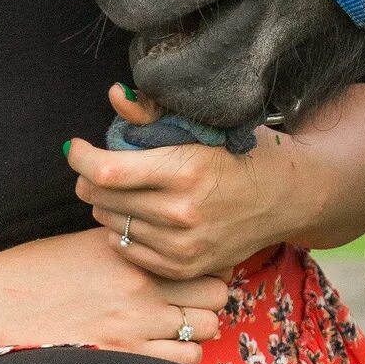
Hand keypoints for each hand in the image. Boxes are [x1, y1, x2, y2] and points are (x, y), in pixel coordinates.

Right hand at [0, 226, 228, 363]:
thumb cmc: (35, 271)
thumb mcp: (87, 244)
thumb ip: (130, 245)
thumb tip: (166, 246)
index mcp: (130, 248)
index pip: (199, 254)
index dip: (206, 264)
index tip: (195, 270)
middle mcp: (140, 283)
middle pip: (215, 291)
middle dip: (208, 296)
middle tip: (190, 300)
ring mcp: (135, 323)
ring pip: (208, 326)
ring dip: (197, 327)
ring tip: (175, 326)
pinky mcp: (125, 356)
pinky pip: (186, 359)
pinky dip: (182, 355)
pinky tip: (161, 348)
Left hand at [65, 84, 311, 279]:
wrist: (288, 198)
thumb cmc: (245, 152)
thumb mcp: (205, 124)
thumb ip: (154, 112)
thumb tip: (115, 95)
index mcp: (185, 170)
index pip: (107, 170)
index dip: (81, 156)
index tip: (76, 147)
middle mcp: (181, 214)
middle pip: (101, 198)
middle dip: (90, 177)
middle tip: (101, 165)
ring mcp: (182, 247)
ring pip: (110, 223)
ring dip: (107, 203)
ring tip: (125, 188)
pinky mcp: (183, 268)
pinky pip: (127, 250)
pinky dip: (123, 230)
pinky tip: (139, 214)